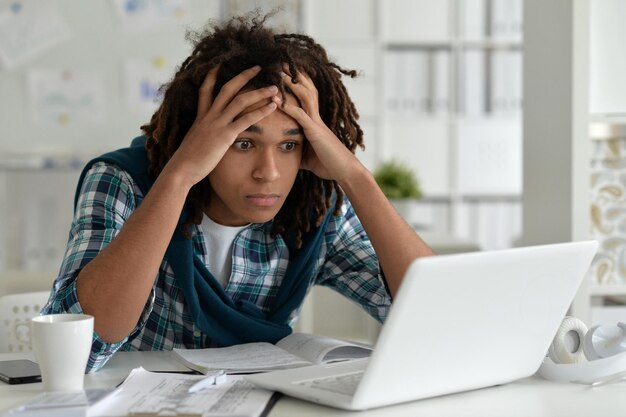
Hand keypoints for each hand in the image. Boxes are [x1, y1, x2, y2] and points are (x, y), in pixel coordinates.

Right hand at [164, 66, 278, 187]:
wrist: (181, 169)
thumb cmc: (186, 161)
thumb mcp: (193, 142)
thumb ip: (202, 135)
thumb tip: (206, 138)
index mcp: (200, 116)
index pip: (205, 90)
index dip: (213, 75)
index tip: (220, 64)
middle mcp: (209, 116)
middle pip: (228, 88)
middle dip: (244, 76)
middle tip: (258, 67)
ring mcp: (217, 124)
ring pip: (241, 100)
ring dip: (259, 92)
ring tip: (274, 88)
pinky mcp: (225, 135)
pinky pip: (247, 119)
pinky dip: (262, 111)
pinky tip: (273, 107)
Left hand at [277, 69, 362, 182]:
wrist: (346, 173)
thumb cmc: (329, 165)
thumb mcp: (308, 156)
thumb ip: (298, 150)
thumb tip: (286, 153)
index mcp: (315, 121)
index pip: (307, 96)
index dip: (298, 82)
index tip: (286, 71)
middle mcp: (317, 118)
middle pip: (307, 89)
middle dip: (295, 75)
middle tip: (281, 62)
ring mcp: (317, 123)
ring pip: (305, 96)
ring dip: (291, 84)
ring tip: (278, 72)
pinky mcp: (316, 133)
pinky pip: (301, 116)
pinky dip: (288, 107)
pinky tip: (276, 99)